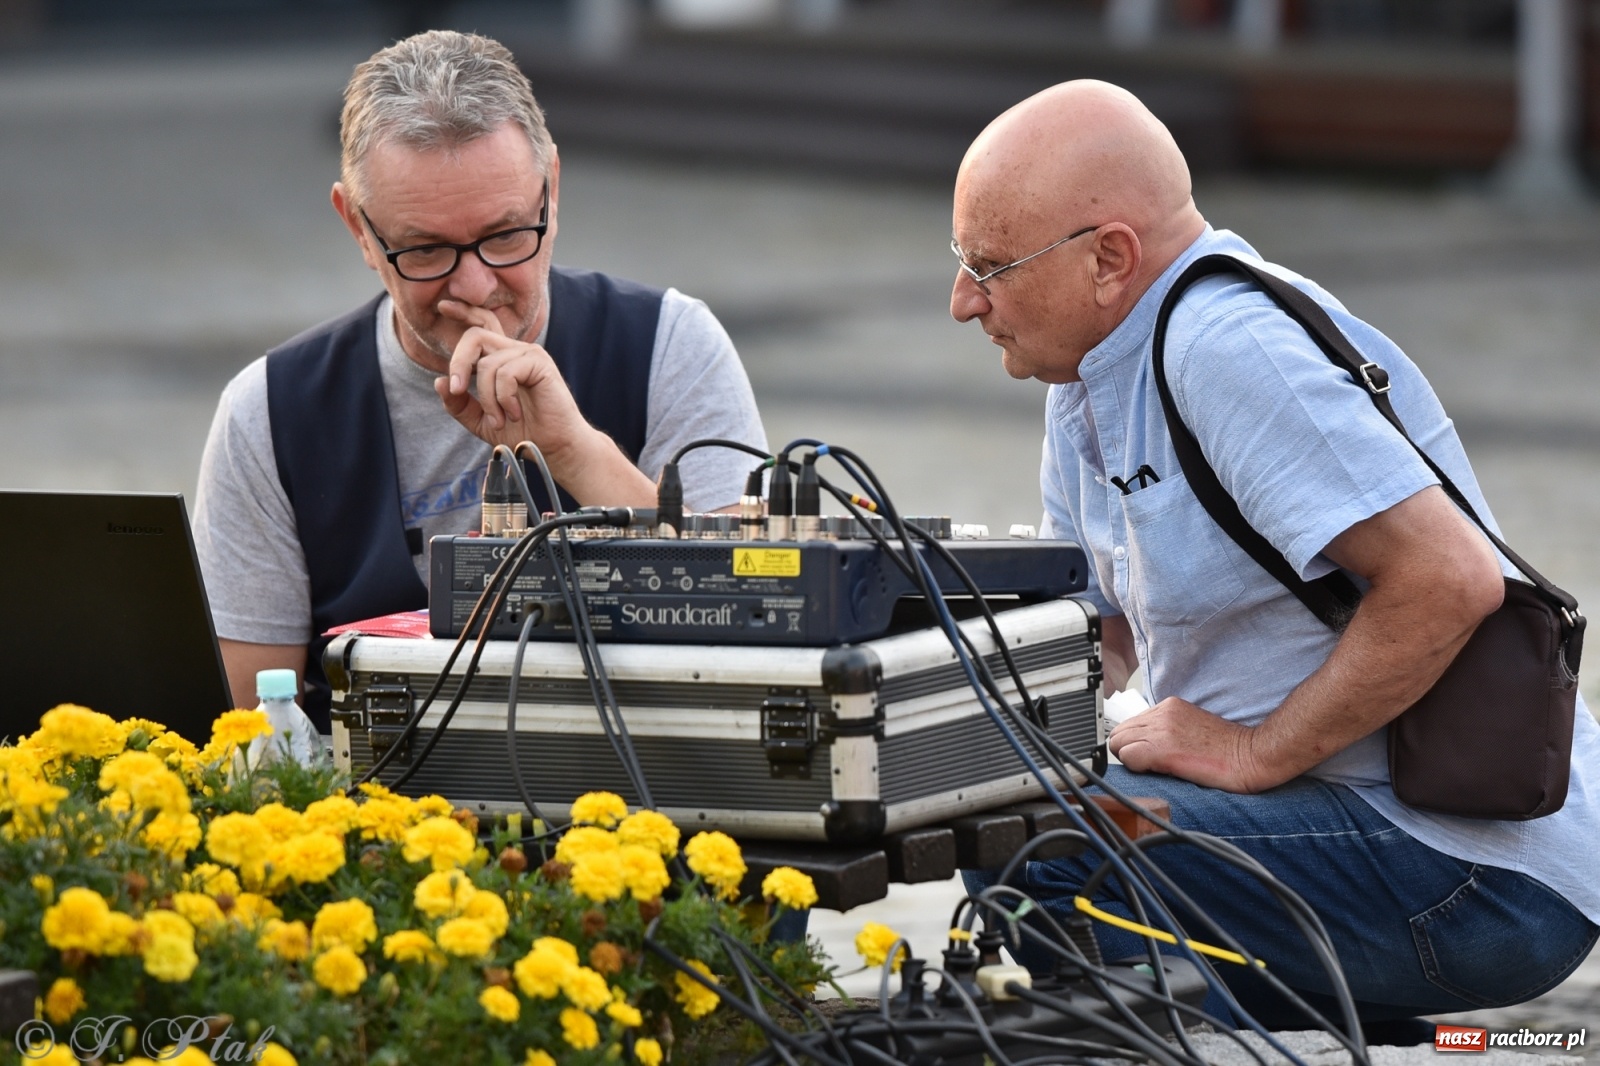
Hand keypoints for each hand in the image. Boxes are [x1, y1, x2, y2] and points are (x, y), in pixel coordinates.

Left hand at [431, 299, 656, 507]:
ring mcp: (528, 354)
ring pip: (487, 364)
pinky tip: (514, 413)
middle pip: (475, 336)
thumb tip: (439, 382)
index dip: (463, 312)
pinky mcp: (540, 363)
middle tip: (458, 390)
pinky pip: (505, 373)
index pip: (482, 324)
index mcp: (502, 359)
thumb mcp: (481, 421)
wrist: (554, 448)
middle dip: (458, 363)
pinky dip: (504, 398)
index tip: (443, 306)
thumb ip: (459, 404)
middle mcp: (514, 352)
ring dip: (487, 398)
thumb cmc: (524, 433)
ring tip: (500, 419)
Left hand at [1108, 696, 1270, 792]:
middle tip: (1149, 767)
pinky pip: (1127, 757)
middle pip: (1118, 733)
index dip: (1134, 743)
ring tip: (1157, 770)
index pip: (1129, 724)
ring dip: (1132, 761)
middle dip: (1127, 752)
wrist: (1252, 755)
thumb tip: (1145, 746)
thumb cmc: (1228, 750)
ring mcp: (1161, 729)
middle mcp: (1162, 713)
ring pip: (1118, 745)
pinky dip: (1136, 769)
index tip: (1147, 757)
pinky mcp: (1162, 748)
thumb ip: (1167, 731)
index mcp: (1169, 706)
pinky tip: (1159, 772)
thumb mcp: (1193, 728)